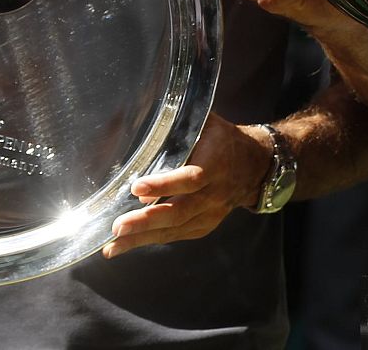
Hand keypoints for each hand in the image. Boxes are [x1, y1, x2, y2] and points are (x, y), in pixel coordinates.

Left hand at [101, 114, 270, 257]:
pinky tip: (127, 244)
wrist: (255, 165)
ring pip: (175, 229)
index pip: (190, 178)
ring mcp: (210, 214)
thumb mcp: (206, 123)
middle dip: (147, 221)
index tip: (137, 187)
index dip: (164, 185)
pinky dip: (151, 240)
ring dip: (142, 238)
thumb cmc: (222, 139)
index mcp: (215, 164)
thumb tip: (137, 122)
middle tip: (118, 227)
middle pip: (179, 211)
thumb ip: (178, 125)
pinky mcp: (204, 226)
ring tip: (113, 245)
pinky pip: (176, 235)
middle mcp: (214, 193)